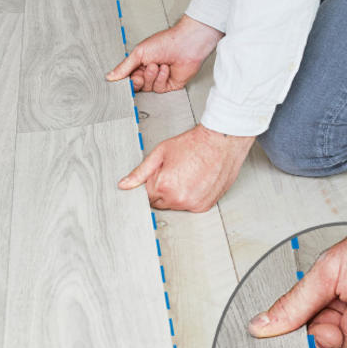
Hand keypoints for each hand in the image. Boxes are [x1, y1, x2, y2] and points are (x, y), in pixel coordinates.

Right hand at [105, 15, 222, 92]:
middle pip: (136, 85)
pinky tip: (166, 69)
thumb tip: (111, 76)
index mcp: (140, 62)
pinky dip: (161, 78)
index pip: (128, 76)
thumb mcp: (139, 53)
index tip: (123, 80)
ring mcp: (159, 78)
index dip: (126, 79)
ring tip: (157, 65)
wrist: (186, 44)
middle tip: (141, 74)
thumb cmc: (166, 41)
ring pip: (147, 88)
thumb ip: (124, 67)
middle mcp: (149, 71)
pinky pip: (159, 88)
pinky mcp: (169, 85)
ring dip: (151, 76)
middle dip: (139, 80)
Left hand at [117, 125, 253, 211]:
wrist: (221, 141)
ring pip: (176, 205)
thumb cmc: (195, 143)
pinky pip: (190, 206)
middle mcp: (179, 199)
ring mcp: (193, 204)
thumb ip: (140, 172)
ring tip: (188, 174)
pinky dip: (191, 196)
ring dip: (177, 194)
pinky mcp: (205, 206)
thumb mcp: (161, 153)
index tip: (161, 173)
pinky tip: (196, 180)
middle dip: (164, 189)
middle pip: (160, 203)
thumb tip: (125, 184)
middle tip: (176, 171)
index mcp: (164, 186)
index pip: (147, 196)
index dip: (153, 182)